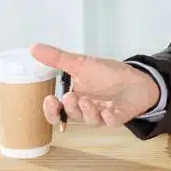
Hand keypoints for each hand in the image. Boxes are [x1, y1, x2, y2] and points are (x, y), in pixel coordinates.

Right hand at [29, 43, 159, 128]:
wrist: (135, 79)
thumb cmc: (107, 74)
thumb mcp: (81, 63)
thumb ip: (58, 59)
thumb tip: (34, 48)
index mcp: (74, 99)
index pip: (57, 111)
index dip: (51, 110)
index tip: (49, 99)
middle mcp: (86, 109)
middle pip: (73, 116)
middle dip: (69, 108)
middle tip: (70, 97)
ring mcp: (103, 114)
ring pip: (91, 120)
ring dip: (87, 111)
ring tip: (86, 100)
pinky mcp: (119, 116)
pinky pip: (112, 122)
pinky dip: (109, 119)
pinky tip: (108, 112)